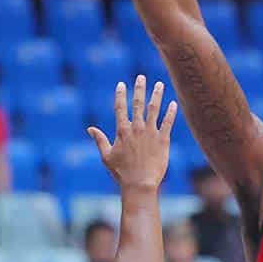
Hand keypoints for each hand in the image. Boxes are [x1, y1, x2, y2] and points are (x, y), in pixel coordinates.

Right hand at [89, 76, 174, 190]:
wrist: (140, 184)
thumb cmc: (121, 173)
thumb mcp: (106, 156)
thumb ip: (99, 140)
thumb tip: (89, 129)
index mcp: (122, 131)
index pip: (120, 108)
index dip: (120, 94)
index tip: (121, 84)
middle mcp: (136, 128)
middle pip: (138, 104)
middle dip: (139, 88)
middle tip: (142, 77)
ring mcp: (151, 133)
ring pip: (154, 109)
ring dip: (156, 95)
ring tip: (159, 84)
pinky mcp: (163, 140)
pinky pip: (168, 123)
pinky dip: (171, 112)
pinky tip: (173, 103)